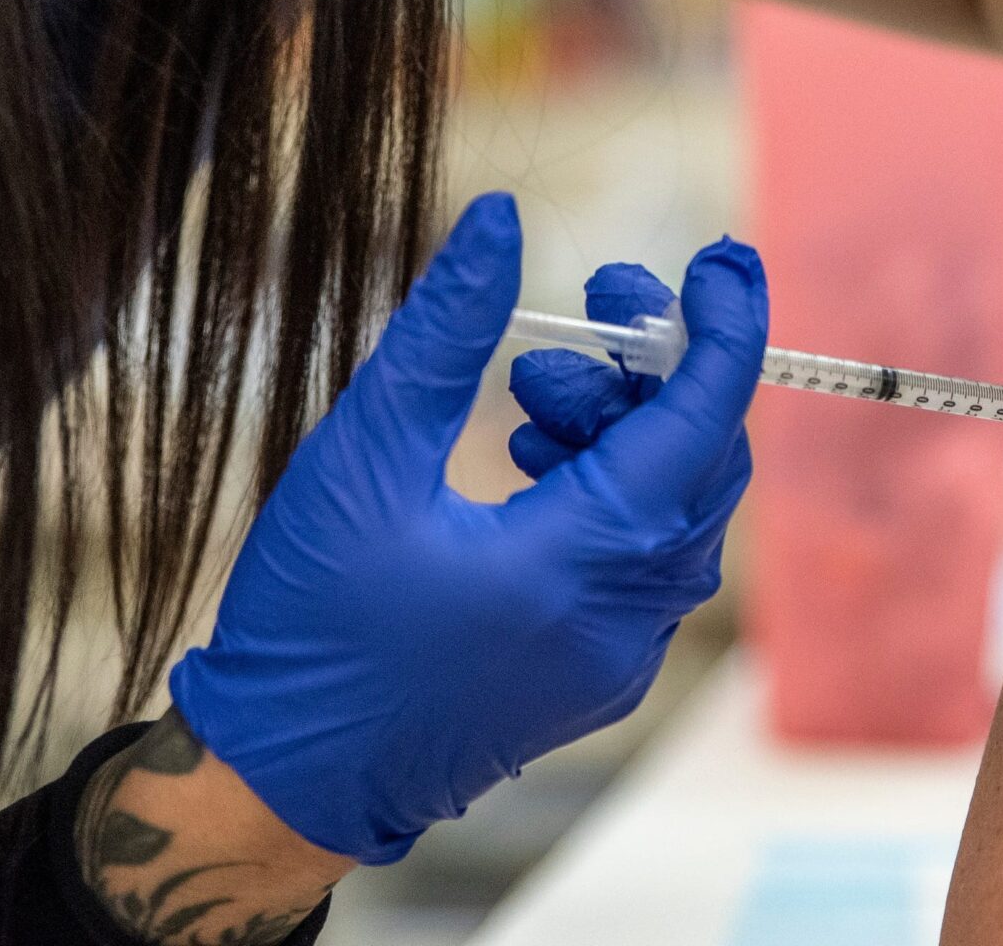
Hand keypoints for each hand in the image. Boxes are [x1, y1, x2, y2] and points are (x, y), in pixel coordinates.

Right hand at [168, 198, 764, 863]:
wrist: (278, 781)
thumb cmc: (310, 624)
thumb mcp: (362, 454)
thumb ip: (444, 331)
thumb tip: (501, 221)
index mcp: (583, 563)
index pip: (705, 419)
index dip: (724, 325)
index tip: (721, 255)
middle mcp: (627, 618)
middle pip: (700, 457)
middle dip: (655, 364)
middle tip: (592, 301)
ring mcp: (619, 657)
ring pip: (674, 506)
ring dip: (623, 425)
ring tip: (526, 392)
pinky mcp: (594, 675)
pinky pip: (645, 558)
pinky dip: (611, 487)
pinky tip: (530, 458)